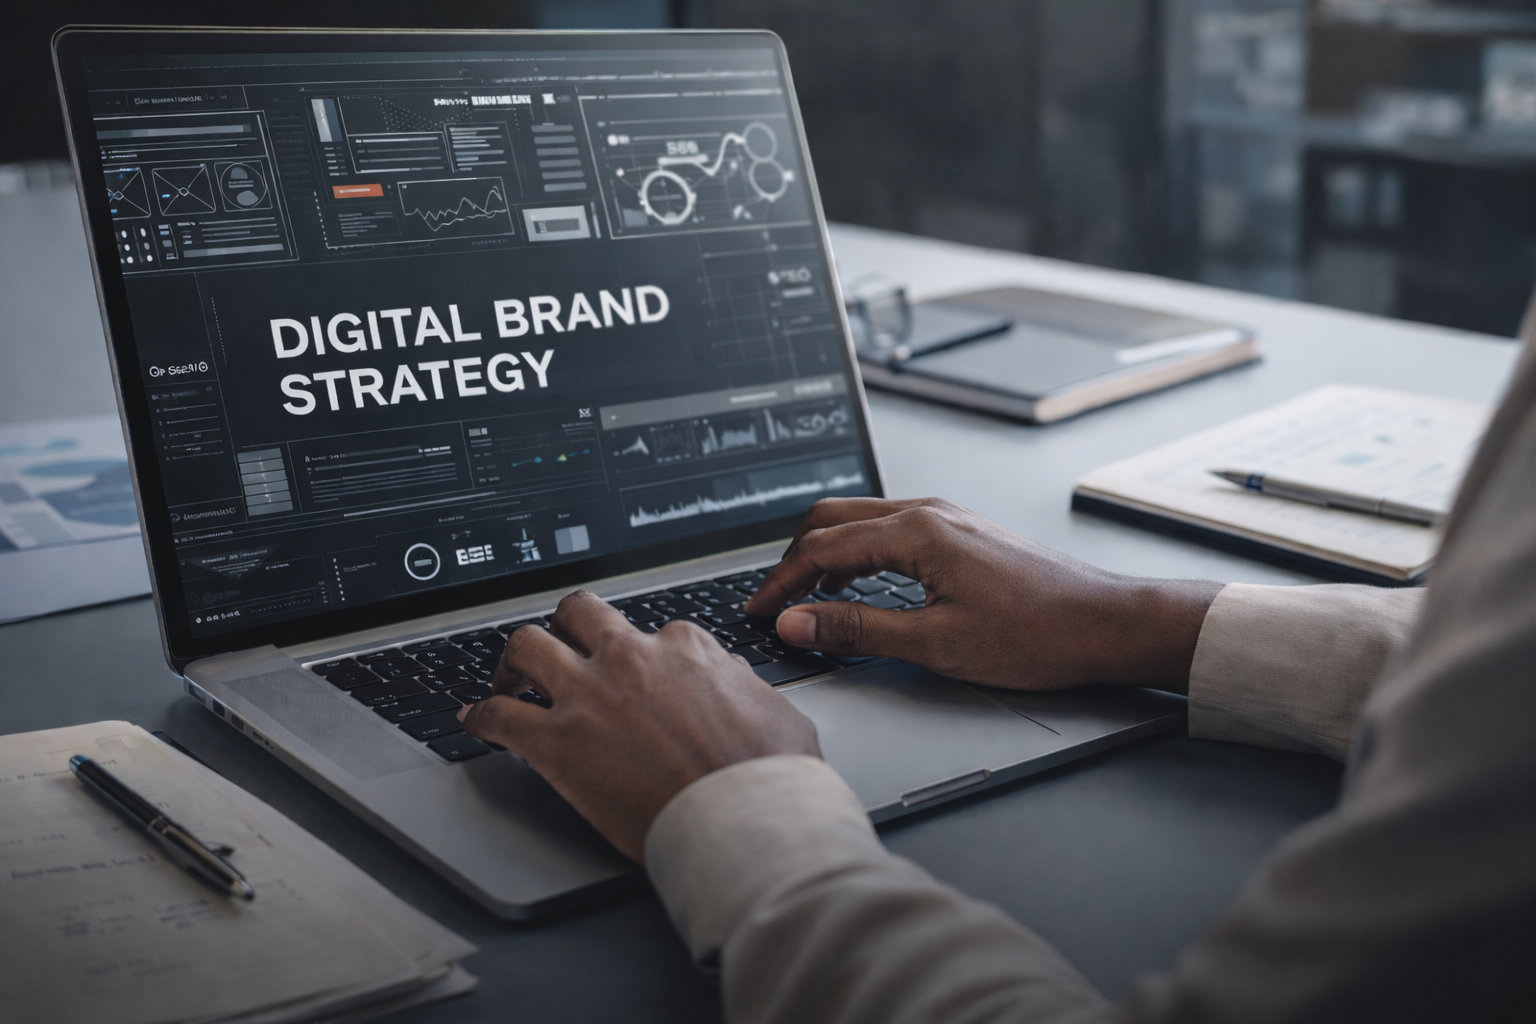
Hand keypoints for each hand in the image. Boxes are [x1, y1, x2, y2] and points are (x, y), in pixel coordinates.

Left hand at [458, 590, 820, 861]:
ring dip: (513, 661)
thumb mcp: (776, 711)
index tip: (630, 672)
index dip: (637, 654)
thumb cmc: (769, 777)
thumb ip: (742, 686)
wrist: (746, 819)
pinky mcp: (556, 742)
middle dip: (564, 628)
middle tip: (558, 650)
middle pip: (578, 613)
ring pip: (528, 645)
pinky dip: (482, 718)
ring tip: (508, 679)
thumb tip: (734, 680)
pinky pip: (500, 715)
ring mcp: (589, 695)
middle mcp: (631, 658)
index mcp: (685, 649)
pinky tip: (478, 724)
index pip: (649, 631)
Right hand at [744, 497, 1221, 692]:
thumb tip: (797, 623)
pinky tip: (856, 586)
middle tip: (773, 602)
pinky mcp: (960, 534)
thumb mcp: (936, 643)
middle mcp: (929, 513)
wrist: (1105, 624)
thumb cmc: (1038, 633)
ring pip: (860, 521)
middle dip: (793, 560)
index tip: (759, 610)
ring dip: (824, 555)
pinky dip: (856, 554)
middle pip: (833, 520)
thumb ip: (858, 631)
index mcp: (917, 532)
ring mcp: (946, 518)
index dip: (781, 583)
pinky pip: (887, 530)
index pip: (822, 549)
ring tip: (805, 597)